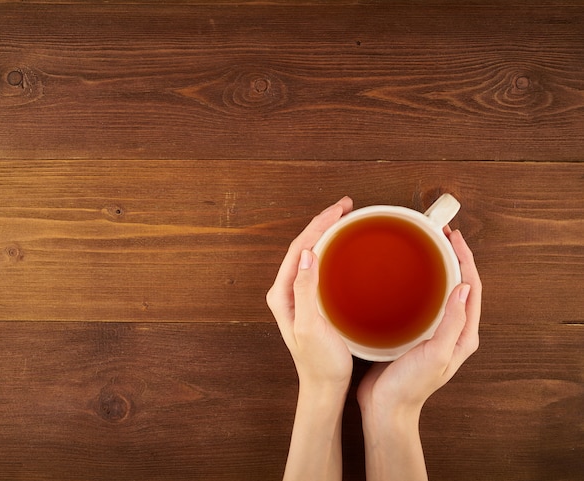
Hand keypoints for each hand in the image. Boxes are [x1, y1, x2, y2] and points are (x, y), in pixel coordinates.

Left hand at [267, 196, 354, 389]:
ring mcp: (298, 295)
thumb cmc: (319, 362)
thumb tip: (308, 253)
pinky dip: (330, 249)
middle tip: (345, 206)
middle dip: (323, 222)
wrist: (324, 387)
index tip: (339, 210)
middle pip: (303, 246)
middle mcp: (286, 290)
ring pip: (310, 253)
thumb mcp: (311, 327)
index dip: (318, 225)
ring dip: (325, 232)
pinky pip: (318, 266)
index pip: (298, 248)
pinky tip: (343, 246)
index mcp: (282, 293)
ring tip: (344, 217)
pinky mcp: (311, 301)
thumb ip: (305, 291)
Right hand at [357, 228, 481, 414]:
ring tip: (426, 244)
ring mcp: (434, 330)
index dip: (465, 258)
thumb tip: (463, 287)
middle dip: (454, 255)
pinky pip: (423, 298)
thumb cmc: (410, 385)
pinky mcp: (415, 331)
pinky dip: (419, 280)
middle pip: (460, 283)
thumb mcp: (435, 354)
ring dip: (438, 265)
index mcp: (463, 334)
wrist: (386, 407)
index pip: (471, 287)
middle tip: (439, 232)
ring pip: (442, 289)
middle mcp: (452, 329)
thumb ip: (452, 323)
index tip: (452, 236)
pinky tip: (404, 273)